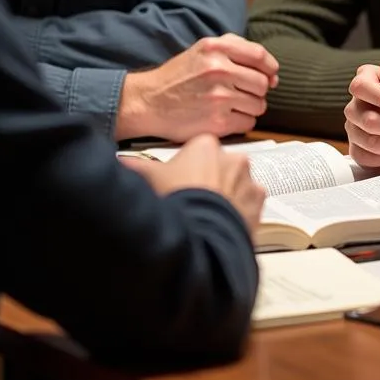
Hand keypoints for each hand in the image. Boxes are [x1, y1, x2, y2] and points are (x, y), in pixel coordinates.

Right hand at [116, 34, 279, 141]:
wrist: (148, 102)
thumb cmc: (179, 76)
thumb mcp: (203, 49)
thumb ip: (237, 50)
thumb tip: (271, 71)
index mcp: (216, 48)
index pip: (260, 56)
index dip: (271, 68)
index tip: (271, 75)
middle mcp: (218, 69)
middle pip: (263, 83)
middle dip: (259, 90)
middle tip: (245, 93)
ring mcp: (218, 97)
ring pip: (259, 105)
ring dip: (251, 107)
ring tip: (233, 105)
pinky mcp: (216, 122)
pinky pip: (248, 123)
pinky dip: (242, 122)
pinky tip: (227, 117)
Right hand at [122, 133, 265, 228]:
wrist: (199, 234)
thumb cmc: (175, 201)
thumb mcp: (148, 180)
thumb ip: (134, 166)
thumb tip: (119, 162)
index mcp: (206, 146)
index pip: (197, 153)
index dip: (185, 170)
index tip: (178, 184)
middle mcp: (233, 158)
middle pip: (219, 168)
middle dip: (208, 182)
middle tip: (191, 202)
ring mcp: (249, 180)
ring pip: (236, 186)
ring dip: (225, 197)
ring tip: (205, 217)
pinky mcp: (259, 203)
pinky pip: (250, 205)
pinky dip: (240, 213)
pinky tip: (221, 223)